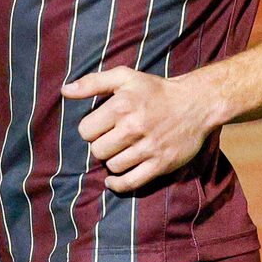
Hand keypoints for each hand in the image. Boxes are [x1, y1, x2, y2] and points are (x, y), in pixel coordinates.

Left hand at [61, 65, 220, 193]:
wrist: (196, 103)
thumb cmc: (156, 90)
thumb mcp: (125, 77)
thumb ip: (93, 82)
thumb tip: (65, 91)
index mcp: (121, 105)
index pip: (85, 131)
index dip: (91, 129)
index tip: (102, 126)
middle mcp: (133, 127)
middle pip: (97, 151)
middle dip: (102, 145)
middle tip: (113, 139)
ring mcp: (148, 148)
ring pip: (112, 166)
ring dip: (113, 161)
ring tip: (121, 152)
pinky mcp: (160, 164)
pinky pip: (130, 182)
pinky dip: (118, 184)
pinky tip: (113, 180)